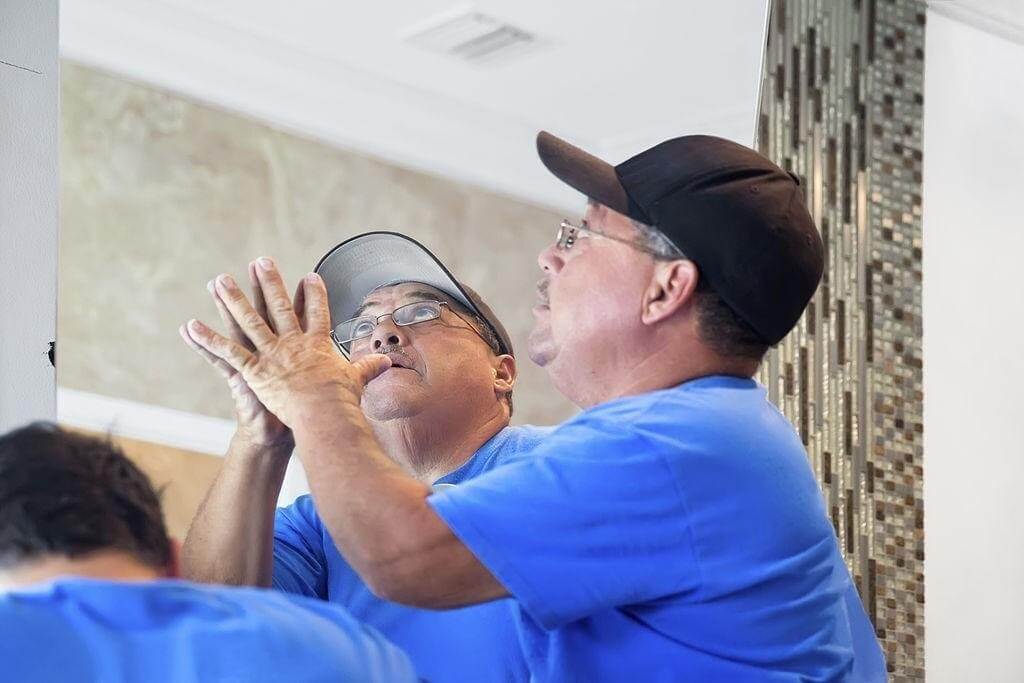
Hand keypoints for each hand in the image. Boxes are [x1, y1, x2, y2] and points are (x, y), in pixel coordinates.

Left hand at [183, 257, 391, 431]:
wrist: (324, 415)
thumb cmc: (342, 401)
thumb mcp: (357, 381)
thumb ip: (369, 368)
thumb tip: (388, 362)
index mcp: (317, 345)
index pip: (317, 313)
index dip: (314, 294)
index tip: (310, 276)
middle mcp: (292, 343)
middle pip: (279, 307)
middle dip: (269, 282)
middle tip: (259, 261)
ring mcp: (271, 354)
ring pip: (248, 321)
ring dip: (232, 299)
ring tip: (219, 279)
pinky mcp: (254, 371)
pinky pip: (227, 353)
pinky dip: (208, 339)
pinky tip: (190, 326)